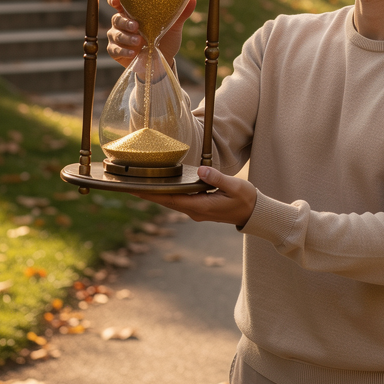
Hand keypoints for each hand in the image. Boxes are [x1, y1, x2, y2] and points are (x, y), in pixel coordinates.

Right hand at [106, 0, 195, 68]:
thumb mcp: (173, 27)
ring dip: (127, 38)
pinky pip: (115, 49)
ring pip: (116, 34)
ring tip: (140, 41)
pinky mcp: (116, 51)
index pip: (118, 1)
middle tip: (136, 26)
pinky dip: (124, 51)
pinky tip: (133, 53)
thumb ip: (180, 14)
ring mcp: (117, 37)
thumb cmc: (165, 40)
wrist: (163, 61)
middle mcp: (122, 23)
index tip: (117, 0)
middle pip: (117, 18)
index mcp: (133, 13)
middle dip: (125, 22)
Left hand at [135, 166, 256, 226]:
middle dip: (148, 194)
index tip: (136, 189)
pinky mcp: (199, 207)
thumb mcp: (235, 186)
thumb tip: (200, 170)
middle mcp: (194, 211)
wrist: (254, 213)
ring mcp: (196, 210)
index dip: (152, 194)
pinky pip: (178, 200)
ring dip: (156, 194)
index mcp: (200, 206)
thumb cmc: (246, 199)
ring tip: (139, 185)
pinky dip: (166, 194)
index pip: (170, 199)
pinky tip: (160, 187)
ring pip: (170, 201)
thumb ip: (217, 178)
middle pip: (166, 201)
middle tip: (128, 185)